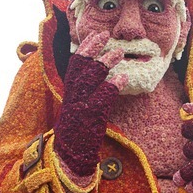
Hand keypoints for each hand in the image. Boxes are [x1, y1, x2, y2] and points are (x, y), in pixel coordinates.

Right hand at [54, 31, 126, 175]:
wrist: (69, 158)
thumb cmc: (77, 134)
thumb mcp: (78, 109)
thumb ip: (85, 93)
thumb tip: (97, 75)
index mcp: (69, 94)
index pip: (74, 65)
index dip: (85, 48)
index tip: (96, 35)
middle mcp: (72, 98)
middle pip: (79, 66)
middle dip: (92, 48)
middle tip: (106, 34)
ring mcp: (79, 107)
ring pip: (90, 79)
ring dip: (105, 63)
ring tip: (119, 52)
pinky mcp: (89, 119)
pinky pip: (101, 99)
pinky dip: (112, 86)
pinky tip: (123, 77)